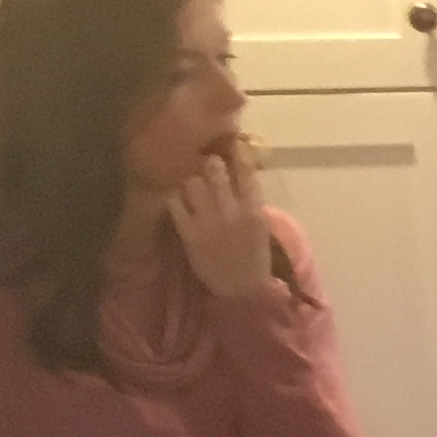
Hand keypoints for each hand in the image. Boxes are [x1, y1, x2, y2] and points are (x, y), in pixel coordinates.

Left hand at [163, 142, 289, 312]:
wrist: (242, 290)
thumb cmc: (255, 258)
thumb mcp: (261, 228)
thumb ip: (250, 203)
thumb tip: (238, 176)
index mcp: (254, 211)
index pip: (246, 173)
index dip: (238, 156)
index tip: (232, 146)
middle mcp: (232, 213)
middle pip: (215, 172)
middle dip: (209, 163)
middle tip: (205, 162)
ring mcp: (209, 223)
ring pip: (192, 184)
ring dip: (191, 180)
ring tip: (190, 182)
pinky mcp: (190, 233)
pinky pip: (176, 204)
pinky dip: (176, 198)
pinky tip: (178, 199)